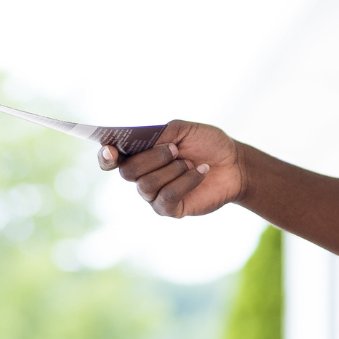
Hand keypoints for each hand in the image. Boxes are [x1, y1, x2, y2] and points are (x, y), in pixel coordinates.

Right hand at [96, 121, 245, 217]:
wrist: (234, 163)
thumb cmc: (207, 144)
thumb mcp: (183, 129)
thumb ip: (160, 133)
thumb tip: (144, 144)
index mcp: (140, 154)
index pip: (110, 159)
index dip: (105, 156)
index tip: (110, 149)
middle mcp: (142, 175)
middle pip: (127, 172)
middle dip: (152, 158)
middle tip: (175, 149)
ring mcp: (154, 195)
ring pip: (146, 185)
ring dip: (171, 170)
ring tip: (190, 162)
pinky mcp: (170, 209)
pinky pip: (167, 197)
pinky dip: (186, 181)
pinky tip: (201, 171)